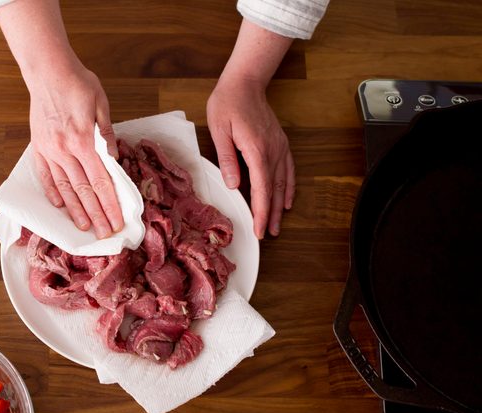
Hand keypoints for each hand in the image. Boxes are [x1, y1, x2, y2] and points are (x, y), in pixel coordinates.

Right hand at [28, 60, 122, 238]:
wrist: (48, 70)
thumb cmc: (78, 83)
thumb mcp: (101, 104)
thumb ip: (106, 134)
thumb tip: (114, 160)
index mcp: (83, 141)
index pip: (101, 181)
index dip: (110, 204)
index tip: (118, 221)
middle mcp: (64, 150)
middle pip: (84, 190)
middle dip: (97, 215)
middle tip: (106, 234)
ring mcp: (49, 150)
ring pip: (64, 188)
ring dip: (76, 210)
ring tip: (85, 228)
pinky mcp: (38, 147)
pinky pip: (45, 175)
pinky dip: (52, 192)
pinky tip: (60, 207)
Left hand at [207, 72, 294, 238]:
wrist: (245, 82)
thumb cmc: (227, 104)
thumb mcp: (219, 130)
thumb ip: (227, 159)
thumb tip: (234, 185)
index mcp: (257, 150)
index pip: (261, 189)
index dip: (261, 212)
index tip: (259, 230)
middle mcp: (273, 151)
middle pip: (274, 190)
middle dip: (271, 214)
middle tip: (267, 234)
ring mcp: (279, 147)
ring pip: (283, 182)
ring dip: (281, 205)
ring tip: (278, 225)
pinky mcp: (280, 143)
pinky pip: (289, 169)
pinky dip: (289, 187)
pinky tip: (288, 200)